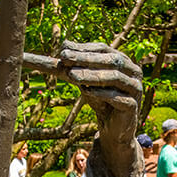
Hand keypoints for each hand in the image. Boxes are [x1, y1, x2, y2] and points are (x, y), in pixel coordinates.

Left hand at [58, 42, 141, 176]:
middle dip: (85, 58)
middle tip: (63, 58)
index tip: (62, 49)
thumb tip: (41, 55)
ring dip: (92, 75)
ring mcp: (135, 88)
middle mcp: (133, 71)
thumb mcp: (81, 81)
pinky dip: (102, 94)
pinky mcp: (133, 106)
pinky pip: (119, 98)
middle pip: (110, 60)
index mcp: (122, 60)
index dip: (83, 48)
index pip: (102, 49)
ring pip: (115, 77)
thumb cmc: (99, 99)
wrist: (114, 127)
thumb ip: (65, 68)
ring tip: (72, 76)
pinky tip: (86, 92)